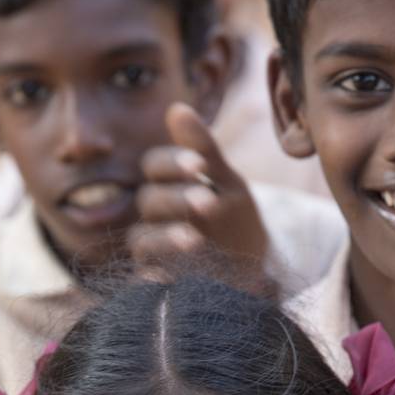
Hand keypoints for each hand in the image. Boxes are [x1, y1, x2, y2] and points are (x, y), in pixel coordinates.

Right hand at [131, 102, 267, 271]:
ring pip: (142, 240)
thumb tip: (176, 108)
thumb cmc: (235, 224)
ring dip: (166, 238)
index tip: (199, 165)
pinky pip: (143, 282)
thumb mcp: (229, 184)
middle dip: (177, 199)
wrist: (251, 275)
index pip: (154, 166)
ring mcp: (153, 253)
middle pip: (148, 201)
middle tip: (208, 203)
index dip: (172, 163)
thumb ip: (204, 149)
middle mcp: (154, 218)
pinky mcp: (155, 285)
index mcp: (168, 186)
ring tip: (196, 240)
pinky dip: (153, 279)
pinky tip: (167, 279)